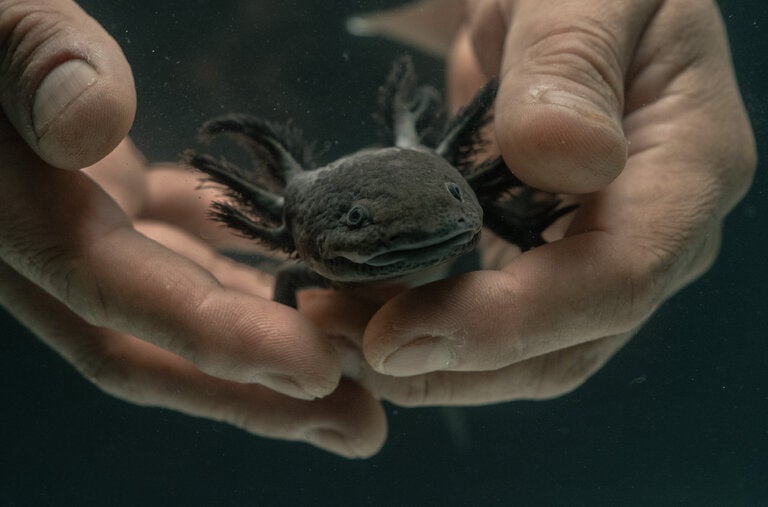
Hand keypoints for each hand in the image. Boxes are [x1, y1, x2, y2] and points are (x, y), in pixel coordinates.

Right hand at [0, 0, 384, 457]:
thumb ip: (34, 60)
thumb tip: (90, 126)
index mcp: (12, 208)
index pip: (120, 297)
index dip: (219, 341)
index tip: (317, 370)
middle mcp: (49, 237)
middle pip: (156, 343)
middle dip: (256, 392)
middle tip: (359, 424)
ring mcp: (82, 217)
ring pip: (179, 301)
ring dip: (263, 340)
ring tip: (352, 375)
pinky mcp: (105, 194)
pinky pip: (180, 244)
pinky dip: (239, 264)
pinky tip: (301, 276)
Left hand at [312, 0, 755, 404]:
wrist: (563, 2)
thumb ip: (573, 64)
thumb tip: (566, 158)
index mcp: (686, 169)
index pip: (613, 279)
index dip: (509, 324)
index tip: (400, 338)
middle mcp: (652, 235)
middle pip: (562, 345)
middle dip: (451, 365)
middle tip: (343, 349)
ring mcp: (595, 255)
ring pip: (521, 354)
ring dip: (428, 363)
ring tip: (337, 336)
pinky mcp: (543, 259)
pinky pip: (489, 318)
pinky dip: (422, 328)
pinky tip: (360, 313)